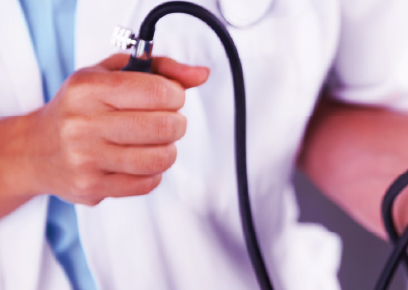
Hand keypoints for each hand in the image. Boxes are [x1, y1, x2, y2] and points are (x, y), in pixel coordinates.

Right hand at [1, 54, 207, 205]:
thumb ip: (160, 68)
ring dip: (168, 150)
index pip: (157, 91)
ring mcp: (86, 159)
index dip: (176, 94)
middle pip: (164, 126)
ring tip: (157, 142)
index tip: (171, 97)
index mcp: (88, 89)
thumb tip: (201, 74)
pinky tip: (139, 161)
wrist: (36, 150)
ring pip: (159, 158)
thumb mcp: (112, 74)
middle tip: (167, 121)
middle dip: (177, 123)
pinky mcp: (92, 187)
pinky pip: (147, 183)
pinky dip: (153, 173)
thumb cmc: (82, 107)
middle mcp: (83, 124)